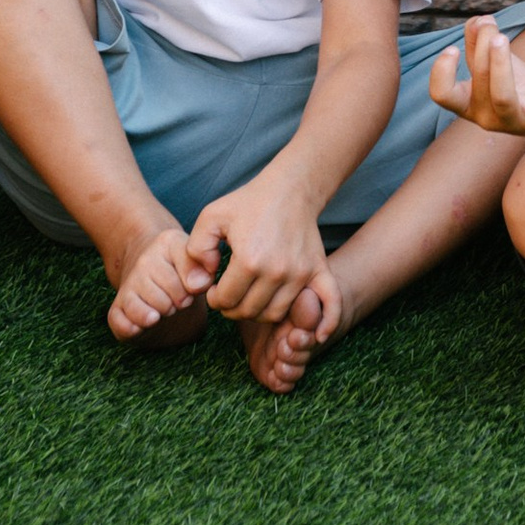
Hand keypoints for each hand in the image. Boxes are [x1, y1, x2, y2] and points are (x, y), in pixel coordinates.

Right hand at [105, 221, 217, 343]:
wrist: (153, 271)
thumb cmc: (180, 269)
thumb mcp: (196, 260)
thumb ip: (202, 268)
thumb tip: (197, 285)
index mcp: (166, 244)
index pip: (187, 278)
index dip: (194, 289)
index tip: (191, 285)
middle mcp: (143, 262)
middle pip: (167, 301)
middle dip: (176, 305)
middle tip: (175, 297)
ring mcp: (128, 285)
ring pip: (147, 315)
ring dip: (158, 317)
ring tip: (162, 307)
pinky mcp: (117, 307)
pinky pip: (121, 324)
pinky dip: (131, 329)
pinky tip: (141, 325)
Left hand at [187, 164, 335, 328]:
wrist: (289, 188)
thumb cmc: (248, 203)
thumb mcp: (211, 217)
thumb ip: (194, 249)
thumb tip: (201, 283)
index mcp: (249, 260)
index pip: (225, 300)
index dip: (214, 298)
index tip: (214, 287)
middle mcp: (277, 271)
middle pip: (249, 311)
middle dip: (232, 307)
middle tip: (229, 294)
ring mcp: (301, 273)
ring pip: (275, 313)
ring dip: (259, 312)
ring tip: (250, 297)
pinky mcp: (318, 270)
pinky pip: (329, 303)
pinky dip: (326, 322)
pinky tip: (319, 336)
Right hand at [427, 15, 524, 141]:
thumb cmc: (514, 84)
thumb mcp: (493, 62)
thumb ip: (477, 43)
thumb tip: (475, 21)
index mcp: (469, 103)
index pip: (443, 95)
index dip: (441, 73)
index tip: (452, 48)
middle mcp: (486, 117)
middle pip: (478, 82)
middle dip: (481, 48)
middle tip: (489, 24)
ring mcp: (514, 122)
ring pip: (503, 98)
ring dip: (500, 65)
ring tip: (501, 37)